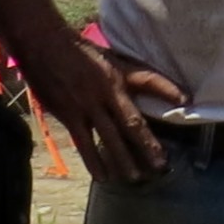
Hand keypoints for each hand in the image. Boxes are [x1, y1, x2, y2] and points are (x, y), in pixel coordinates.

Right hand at [17, 30, 180, 182]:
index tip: (180, 113)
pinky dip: (93, 160)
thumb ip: (144, 78)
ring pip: (107, 138)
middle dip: (145, 147)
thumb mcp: (116, 60)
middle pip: (129, 124)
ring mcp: (84, 107)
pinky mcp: (67, 116)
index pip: (147, 90)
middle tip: (159, 167)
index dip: (165, 99)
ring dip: (121, 160)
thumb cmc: (82, 52)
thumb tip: (180, 95)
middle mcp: (103, 95)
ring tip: (134, 178)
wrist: (42, 44)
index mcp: (117, 79)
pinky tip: (101, 176)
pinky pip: (83, 143)